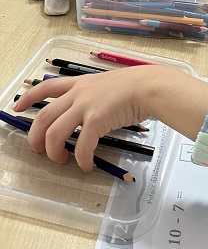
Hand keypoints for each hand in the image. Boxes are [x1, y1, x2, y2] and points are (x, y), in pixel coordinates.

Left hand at [13, 66, 207, 171]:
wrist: (150, 86)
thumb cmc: (135, 86)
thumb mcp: (108, 85)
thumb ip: (94, 95)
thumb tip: (88, 114)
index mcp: (80, 83)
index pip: (46, 86)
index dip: (29, 97)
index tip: (17, 107)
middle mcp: (78, 93)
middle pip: (43, 116)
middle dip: (35, 137)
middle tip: (39, 150)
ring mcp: (85, 106)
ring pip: (54, 133)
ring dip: (53, 152)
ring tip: (61, 160)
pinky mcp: (96, 120)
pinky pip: (81, 146)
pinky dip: (80, 159)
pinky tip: (84, 165)